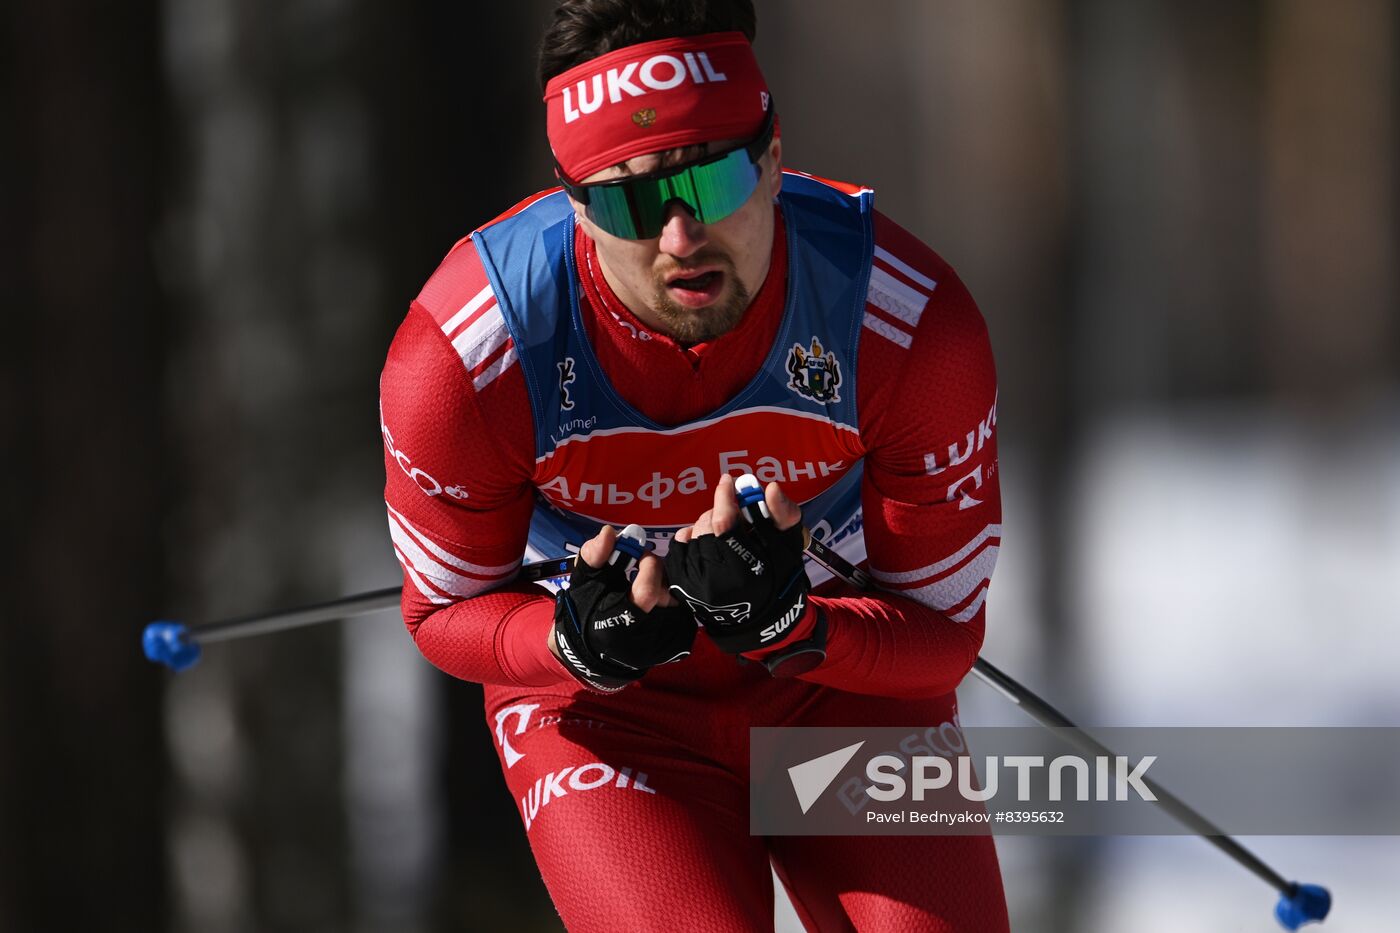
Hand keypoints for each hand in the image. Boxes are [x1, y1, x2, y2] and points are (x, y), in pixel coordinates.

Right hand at [552, 524, 695, 691]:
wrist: (595, 644)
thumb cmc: (589, 606)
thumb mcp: (585, 578)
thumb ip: (595, 554)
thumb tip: (609, 533)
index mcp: (622, 622)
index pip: (648, 591)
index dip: (648, 566)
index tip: (640, 557)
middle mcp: (646, 638)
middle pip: (670, 596)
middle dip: (661, 574)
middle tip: (649, 569)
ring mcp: (665, 644)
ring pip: (681, 603)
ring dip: (670, 586)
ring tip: (653, 582)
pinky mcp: (677, 646)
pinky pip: (686, 614)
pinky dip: (676, 599)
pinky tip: (661, 596)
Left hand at [665, 475, 810, 653]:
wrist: (760, 616)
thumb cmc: (778, 576)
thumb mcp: (787, 544)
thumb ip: (783, 514)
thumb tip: (771, 488)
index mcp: (743, 567)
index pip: (725, 522)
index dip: (725, 497)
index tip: (728, 480)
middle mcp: (713, 578)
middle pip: (707, 526)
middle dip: (720, 513)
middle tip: (733, 516)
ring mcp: (694, 585)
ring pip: (691, 536)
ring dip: (705, 527)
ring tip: (720, 533)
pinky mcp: (682, 589)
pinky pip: (677, 550)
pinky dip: (689, 540)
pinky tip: (703, 543)